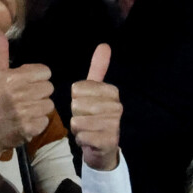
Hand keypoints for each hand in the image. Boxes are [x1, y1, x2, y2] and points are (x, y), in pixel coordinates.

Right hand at [0, 27, 53, 175]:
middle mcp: (20, 93)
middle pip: (48, 88)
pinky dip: (38, 122)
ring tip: (26, 110)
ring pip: (49, 104)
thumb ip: (0, 51)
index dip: (37, 78)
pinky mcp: (30, 127)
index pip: (45, 72)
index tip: (25, 84)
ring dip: (40, 108)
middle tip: (25, 98)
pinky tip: (27, 121)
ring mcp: (25, 111)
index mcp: (13, 78)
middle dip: (39, 93)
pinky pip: (46, 119)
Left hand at [70, 43, 121, 170]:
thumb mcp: (95, 90)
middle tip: (86, 118)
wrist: (103, 148)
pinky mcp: (108, 141)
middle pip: (76, 104)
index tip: (85, 104)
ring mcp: (114, 125)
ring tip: (87, 129)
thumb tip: (104, 45)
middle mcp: (117, 107)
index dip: (75, 98)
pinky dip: (80, 139)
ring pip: (77, 121)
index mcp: (112, 91)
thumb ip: (98, 68)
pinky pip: (81, 136)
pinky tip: (89, 140)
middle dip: (75, 113)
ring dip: (77, 127)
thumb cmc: (95, 115)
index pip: (77, 88)